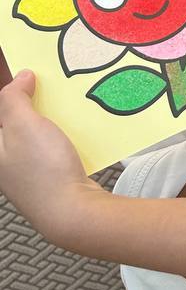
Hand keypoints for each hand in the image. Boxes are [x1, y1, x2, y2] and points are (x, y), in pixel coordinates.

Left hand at [0, 71, 95, 242]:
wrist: (75, 213)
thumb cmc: (44, 171)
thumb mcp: (23, 124)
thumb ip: (14, 98)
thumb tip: (20, 78)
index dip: (10, 91)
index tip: (25, 76)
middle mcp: (3, 162)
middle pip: (12, 122)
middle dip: (28, 102)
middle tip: (45, 87)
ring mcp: (23, 172)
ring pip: (32, 133)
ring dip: (47, 118)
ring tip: (62, 106)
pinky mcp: (45, 178)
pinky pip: (48, 147)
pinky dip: (59, 136)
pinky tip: (74, 131)